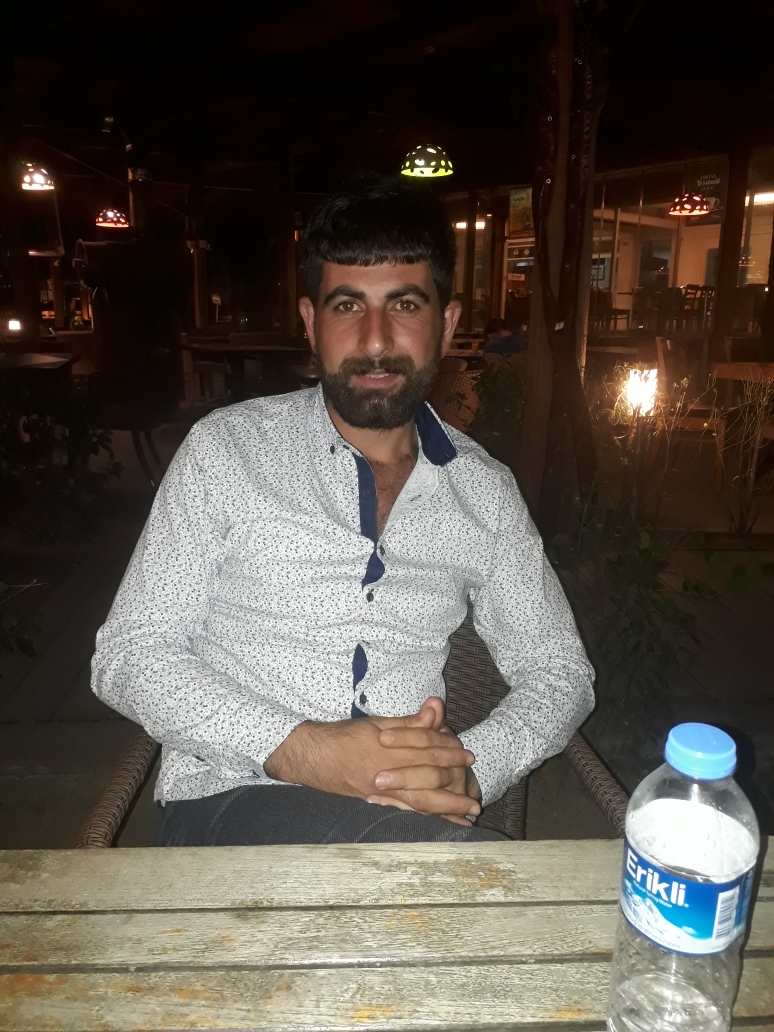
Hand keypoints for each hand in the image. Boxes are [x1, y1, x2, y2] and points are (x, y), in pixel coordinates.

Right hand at [264, 699, 479, 819]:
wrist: (312, 756)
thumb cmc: (343, 736)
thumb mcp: (376, 722)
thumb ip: (409, 722)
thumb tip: (435, 709)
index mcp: (389, 749)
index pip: (428, 750)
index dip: (450, 752)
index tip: (468, 754)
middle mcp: (387, 773)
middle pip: (428, 779)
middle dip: (455, 784)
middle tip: (475, 791)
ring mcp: (381, 792)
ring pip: (419, 801)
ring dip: (446, 809)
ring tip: (468, 816)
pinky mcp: (375, 802)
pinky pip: (405, 811)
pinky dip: (425, 817)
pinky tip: (441, 823)